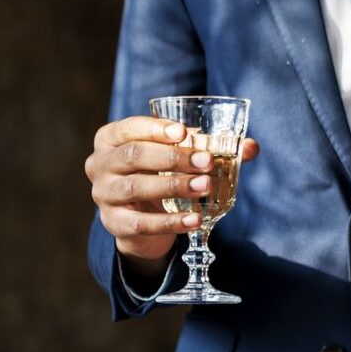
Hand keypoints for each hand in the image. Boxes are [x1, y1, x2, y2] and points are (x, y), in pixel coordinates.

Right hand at [85, 116, 261, 268]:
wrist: (139, 218)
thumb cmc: (157, 173)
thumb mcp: (176, 157)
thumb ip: (209, 148)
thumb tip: (251, 148)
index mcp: (110, 139)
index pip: (129, 128)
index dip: (156, 129)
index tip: (185, 133)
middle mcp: (99, 164)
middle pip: (133, 156)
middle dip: (172, 157)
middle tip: (206, 162)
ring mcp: (104, 195)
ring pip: (136, 187)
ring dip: (173, 186)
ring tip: (204, 187)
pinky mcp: (114, 224)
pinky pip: (142, 224)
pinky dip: (170, 223)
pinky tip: (195, 221)